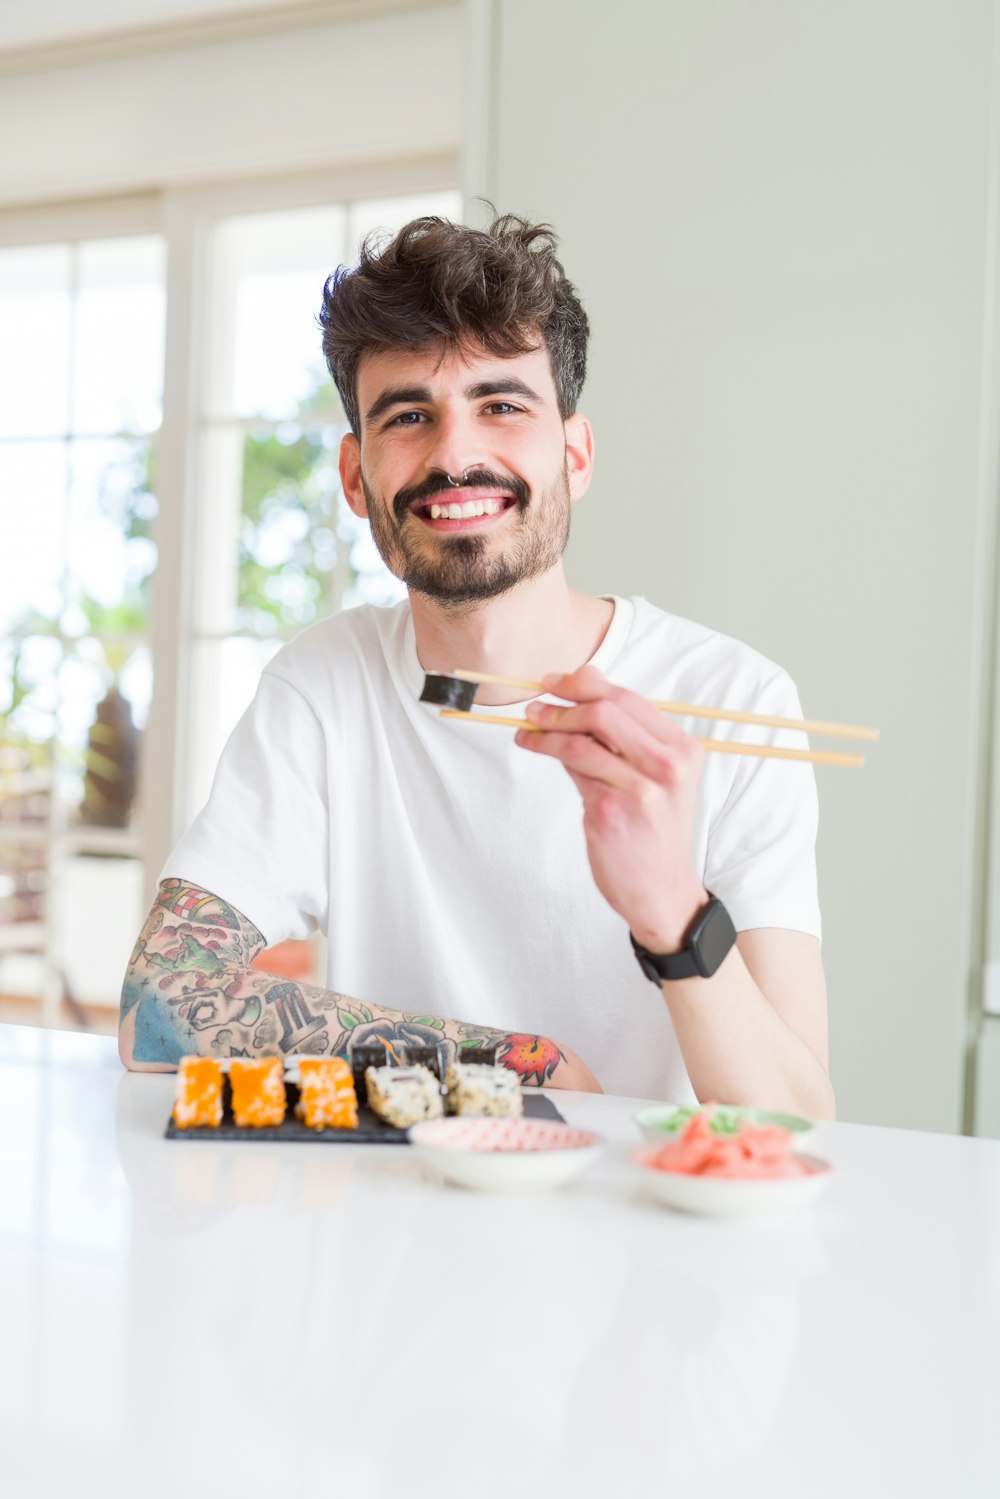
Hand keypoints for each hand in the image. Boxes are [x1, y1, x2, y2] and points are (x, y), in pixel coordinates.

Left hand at [515, 666, 707, 950]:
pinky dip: (547, 753)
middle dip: (562, 704)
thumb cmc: (655, 830)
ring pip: (581, 741)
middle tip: (536, 707)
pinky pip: (573, 771)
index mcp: (684, 750)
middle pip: (604, 712)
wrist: (663, 891)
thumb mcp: (658, 778)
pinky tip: (533, 747)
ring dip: (546, 729)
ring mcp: (640, 790)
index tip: (555, 682)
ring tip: (527, 729)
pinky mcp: (610, 813)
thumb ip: (627, 735)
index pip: (628, 699)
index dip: (584, 684)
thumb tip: (584, 684)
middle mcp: (667, 766)